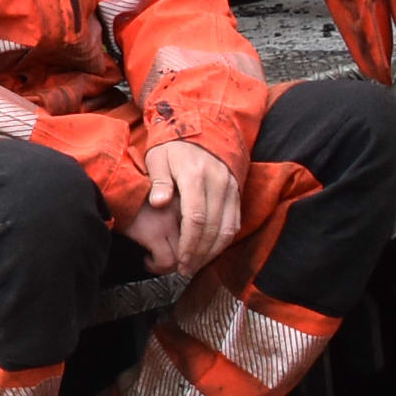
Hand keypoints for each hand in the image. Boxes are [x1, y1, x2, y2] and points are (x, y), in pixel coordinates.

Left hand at [125, 142, 241, 276]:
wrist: (203, 126)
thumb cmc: (174, 145)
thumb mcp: (158, 157)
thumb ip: (159, 181)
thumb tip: (159, 203)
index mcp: (195, 175)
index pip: (196, 217)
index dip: (189, 243)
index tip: (180, 260)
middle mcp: (218, 183)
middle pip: (213, 227)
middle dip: (200, 253)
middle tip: (186, 269)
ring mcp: (230, 188)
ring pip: (227, 228)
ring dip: (213, 251)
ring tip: (197, 265)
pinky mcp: (237, 192)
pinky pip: (235, 222)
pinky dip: (224, 240)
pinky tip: (211, 251)